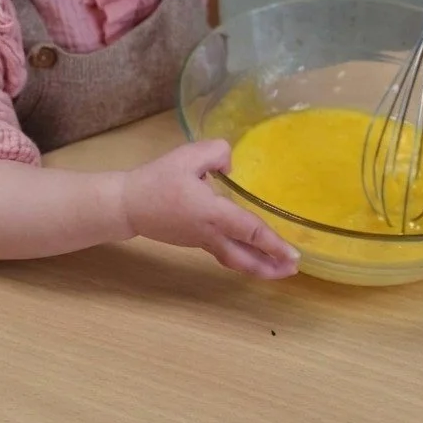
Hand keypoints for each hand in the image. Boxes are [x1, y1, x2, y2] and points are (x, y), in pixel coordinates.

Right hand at [121, 141, 299, 278]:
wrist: (128, 204)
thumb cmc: (157, 179)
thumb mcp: (188, 155)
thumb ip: (217, 152)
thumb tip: (231, 166)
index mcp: (212, 213)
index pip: (249, 231)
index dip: (273, 243)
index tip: (293, 254)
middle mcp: (210, 233)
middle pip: (244, 258)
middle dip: (270, 267)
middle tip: (293, 270)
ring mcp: (202, 241)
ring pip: (235, 259)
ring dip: (259, 267)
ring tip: (278, 269)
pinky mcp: (195, 242)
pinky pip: (224, 254)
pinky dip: (243, 258)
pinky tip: (250, 253)